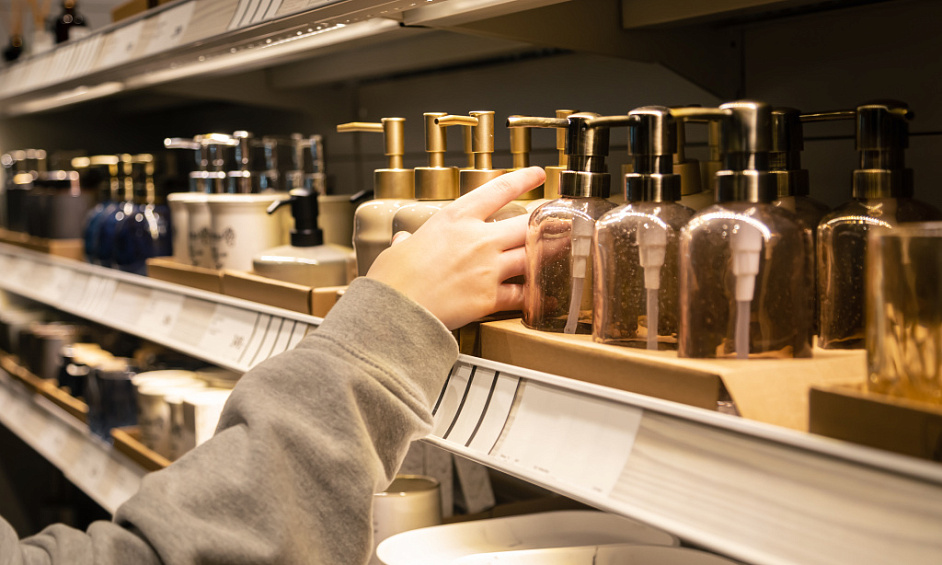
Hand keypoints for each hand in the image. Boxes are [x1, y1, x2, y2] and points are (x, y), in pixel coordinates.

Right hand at [367, 166, 545, 329]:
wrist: (395, 310)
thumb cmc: (393, 279)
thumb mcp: (398, 248)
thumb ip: (407, 241)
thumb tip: (403, 240)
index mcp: (455, 219)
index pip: (498, 189)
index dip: (523, 179)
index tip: (538, 175)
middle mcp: (477, 239)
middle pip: (525, 223)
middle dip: (547, 220)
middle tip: (562, 217)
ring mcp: (487, 268)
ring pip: (532, 255)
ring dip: (551, 253)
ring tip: (565, 250)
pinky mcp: (490, 297)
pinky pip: (523, 294)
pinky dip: (538, 295)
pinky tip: (547, 294)